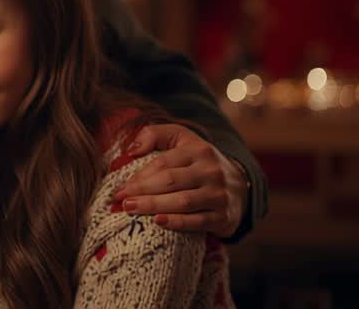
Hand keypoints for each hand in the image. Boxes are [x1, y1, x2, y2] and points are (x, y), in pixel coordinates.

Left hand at [114, 123, 247, 237]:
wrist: (238, 185)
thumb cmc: (198, 161)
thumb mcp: (180, 138)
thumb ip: (154, 135)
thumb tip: (132, 150)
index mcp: (199, 150)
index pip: (163, 163)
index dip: (139, 176)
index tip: (120, 187)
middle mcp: (211, 171)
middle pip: (170, 182)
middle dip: (142, 191)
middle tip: (121, 200)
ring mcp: (219, 195)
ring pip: (182, 201)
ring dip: (153, 206)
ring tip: (131, 209)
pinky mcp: (224, 217)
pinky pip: (198, 221)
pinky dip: (177, 222)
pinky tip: (158, 222)